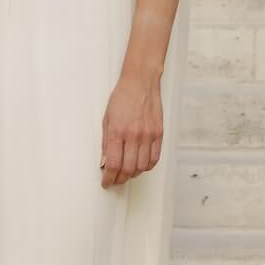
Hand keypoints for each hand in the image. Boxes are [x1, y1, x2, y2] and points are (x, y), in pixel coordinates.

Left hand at [99, 72, 162, 188]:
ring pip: (142, 166)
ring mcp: (148, 135)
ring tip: (126, 174)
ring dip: (133, 174)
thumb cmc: (122, 98)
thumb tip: (105, 162)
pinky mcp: (159, 134)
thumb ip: (106, 143)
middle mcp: (134, 135)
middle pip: (128, 169)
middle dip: (120, 179)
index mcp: (118, 131)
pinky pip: (154, 158)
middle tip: (115, 180)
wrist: (141, 82)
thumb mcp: (107, 119)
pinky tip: (140, 166)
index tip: (106, 182)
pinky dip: (146, 166)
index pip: (114, 164)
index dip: (109, 178)